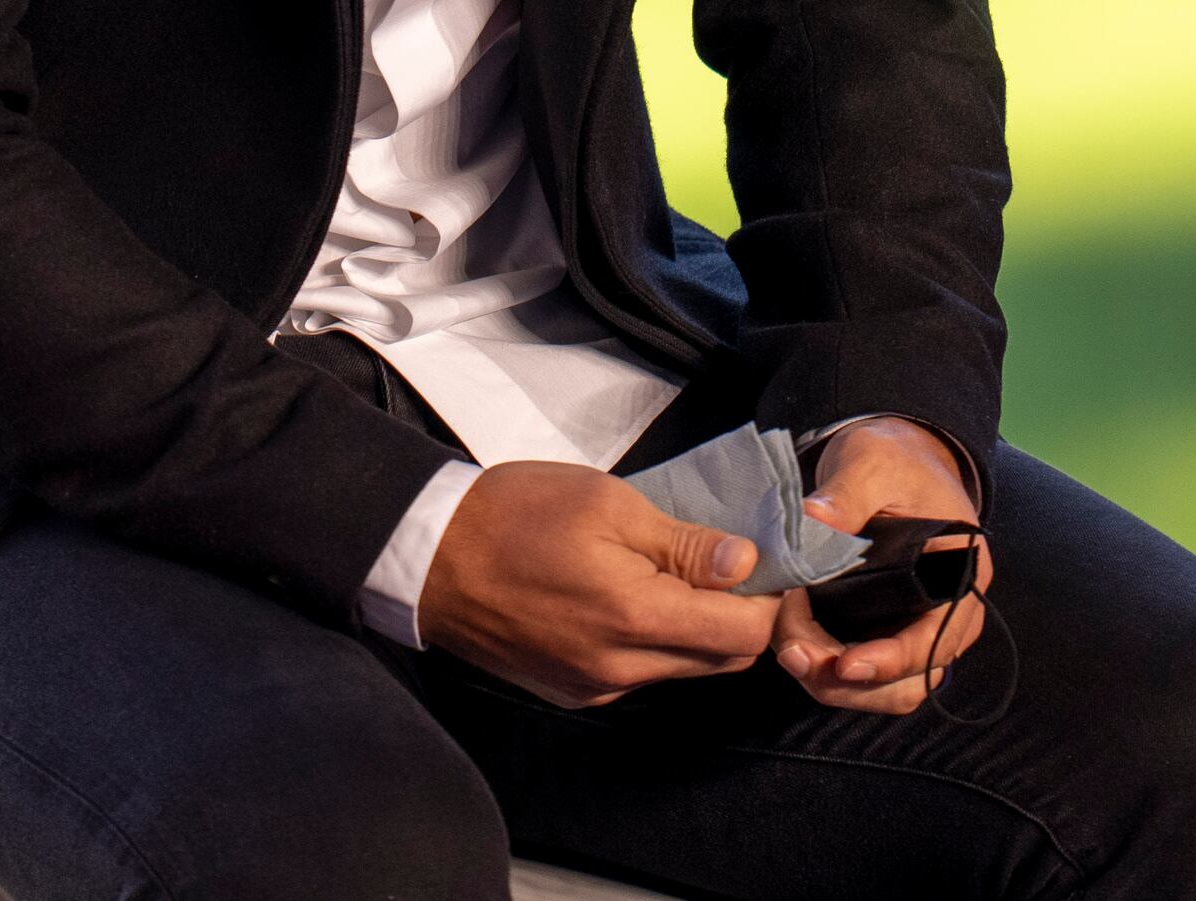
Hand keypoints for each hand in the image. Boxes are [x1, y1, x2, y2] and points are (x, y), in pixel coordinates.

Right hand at [417, 462, 777, 706]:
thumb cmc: (515, 514)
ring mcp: (593, 688)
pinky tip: (628, 596)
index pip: (743, 635)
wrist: (429, 555)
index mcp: (635, 618)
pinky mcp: (570, 692)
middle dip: (737, 617)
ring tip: (671, 572)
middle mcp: (620, 670)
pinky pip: (638, 674)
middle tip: (724, 563)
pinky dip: (653, 641)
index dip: (767, 600)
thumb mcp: (608, 503)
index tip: (763, 563)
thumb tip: (744, 563)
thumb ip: (683, 542)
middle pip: (721, 660)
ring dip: (694, 629)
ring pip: (680, 668)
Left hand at [768, 418, 992, 713]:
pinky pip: (867, 677)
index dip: (893, 660)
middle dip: (850, 681)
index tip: (844, 664)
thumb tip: (812, 523)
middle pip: (910, 680)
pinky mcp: (889, 635)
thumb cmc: (893, 460)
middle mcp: (950, 614)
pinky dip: (830, 671)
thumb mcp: (870, 462)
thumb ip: (845, 494)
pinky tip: (795, 643)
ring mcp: (920, 630)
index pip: (938, 638)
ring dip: (835, 685)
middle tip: (794, 654)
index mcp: (962, 572)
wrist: (895, 460)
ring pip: (887, 690)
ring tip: (790, 652)